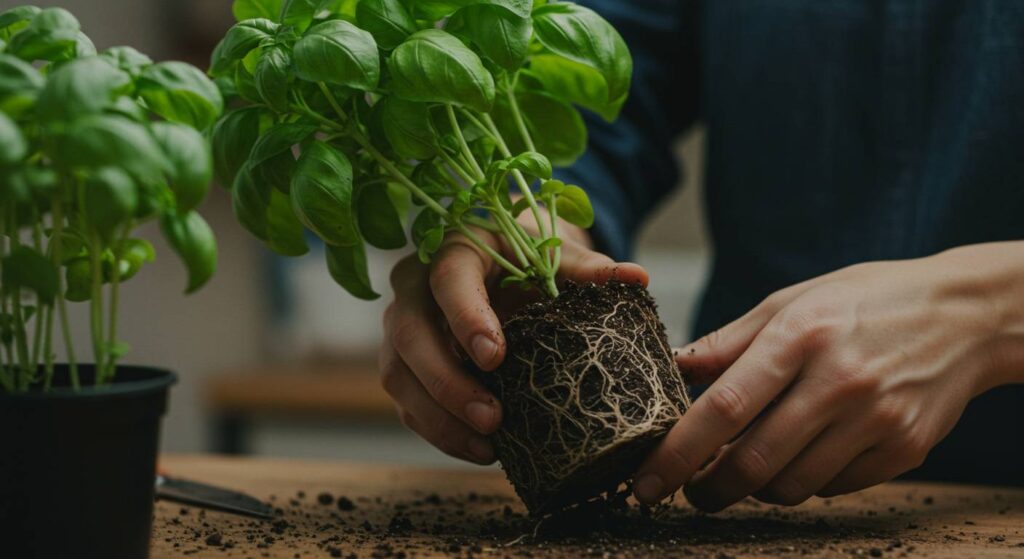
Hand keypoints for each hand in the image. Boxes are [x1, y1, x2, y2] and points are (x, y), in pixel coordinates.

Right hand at [379, 215, 647, 463]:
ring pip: (399, 374)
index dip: (466, 319)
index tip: (496, 357)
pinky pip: (407, 402)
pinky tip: (480, 449)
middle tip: (493, 417)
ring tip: (489, 445)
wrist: (500, 262)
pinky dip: (439, 431)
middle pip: (409, 332)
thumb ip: (590, 269)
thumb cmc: (527, 256)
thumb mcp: (555, 255)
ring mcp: (402, 326)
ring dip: (439, 416)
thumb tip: (637, 278)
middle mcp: (414, 286)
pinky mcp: (403, 363)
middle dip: (447, 380)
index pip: (447, 281)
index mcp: (452, 250)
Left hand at [634, 242, 1023, 510]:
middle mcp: (838, 381)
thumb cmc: (865, 301)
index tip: (646, 481)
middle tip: (691, 490)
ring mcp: (875, 420)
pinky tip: (802, 455)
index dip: (676, 453)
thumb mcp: (792, 301)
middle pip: (752, 461)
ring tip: (744, 470)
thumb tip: (673, 368)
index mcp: (799, 336)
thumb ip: (729, 342)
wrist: (966, 314)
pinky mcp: (903, 450)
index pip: (722, 408)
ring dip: (754, 489)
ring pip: (790, 485)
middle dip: (708, 488)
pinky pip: (833, 487)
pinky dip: (804, 482)